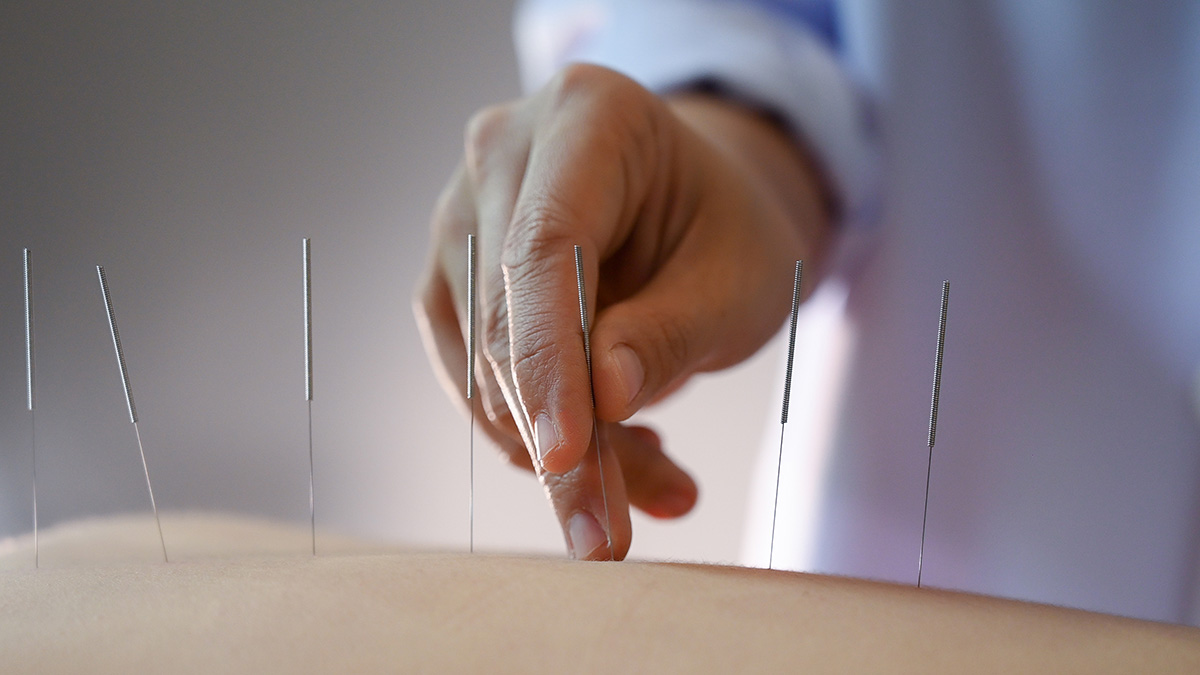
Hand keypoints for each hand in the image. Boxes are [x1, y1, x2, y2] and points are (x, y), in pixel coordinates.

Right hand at [414, 64, 830, 559]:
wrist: (693, 215)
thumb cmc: (727, 231)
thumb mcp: (740, 279)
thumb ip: (672, 331)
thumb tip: (600, 397)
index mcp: (588, 115)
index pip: (545, 248)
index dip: (550, 359)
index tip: (568, 457)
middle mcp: (501, 152)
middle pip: (504, 312)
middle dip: (559, 440)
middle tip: (609, 537)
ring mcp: (461, 214)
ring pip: (480, 361)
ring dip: (558, 450)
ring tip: (653, 487)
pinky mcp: (447, 278)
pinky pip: (470, 379)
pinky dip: (535, 437)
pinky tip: (612, 457)